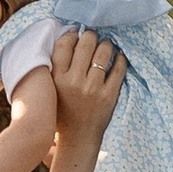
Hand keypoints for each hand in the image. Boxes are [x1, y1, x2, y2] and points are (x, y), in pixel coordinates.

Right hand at [48, 26, 125, 143]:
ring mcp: (93, 89)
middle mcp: (74, 82)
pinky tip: (118, 56)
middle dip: (91, 35)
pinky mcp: (109, 95)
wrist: (77, 138)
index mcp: (56, 79)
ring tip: (106, 45)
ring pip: (103, 53)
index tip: (76, 33)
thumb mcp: (51, 89)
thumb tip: (69, 36)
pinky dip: (120, 59)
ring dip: (106, 44)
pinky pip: (118, 69)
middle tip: (93, 36)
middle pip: (86, 44)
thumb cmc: (62, 110)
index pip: (64, 45)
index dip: (72, 34)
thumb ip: (56, 66)